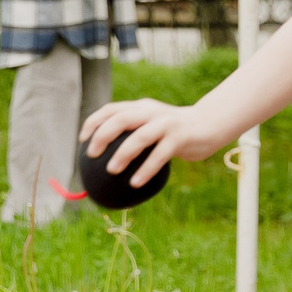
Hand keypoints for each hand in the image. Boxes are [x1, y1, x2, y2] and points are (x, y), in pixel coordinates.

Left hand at [78, 96, 225, 193]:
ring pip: (140, 136)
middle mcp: (151, 111)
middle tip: (91, 154)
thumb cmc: (174, 132)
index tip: (82, 140)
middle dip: (103, 135)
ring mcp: (166, 123)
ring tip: (111, 171)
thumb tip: (105, 163)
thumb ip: (134, 135)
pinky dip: (146, 169)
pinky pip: (160, 155)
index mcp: (141, 107)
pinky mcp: (180, 137)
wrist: (209, 125)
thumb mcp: (153, 127)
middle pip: (122, 118)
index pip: (112, 109)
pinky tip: (135, 183)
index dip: (94, 122)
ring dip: (123, 154)